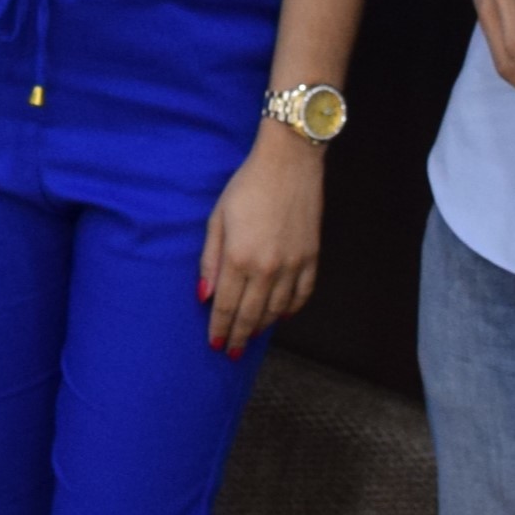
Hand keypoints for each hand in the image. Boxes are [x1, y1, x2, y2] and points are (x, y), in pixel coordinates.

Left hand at [196, 123, 323, 353]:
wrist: (289, 163)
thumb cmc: (247, 186)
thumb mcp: (218, 218)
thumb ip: (210, 260)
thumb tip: (203, 295)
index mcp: (239, 258)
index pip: (226, 306)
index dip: (219, 329)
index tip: (215, 344)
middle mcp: (267, 268)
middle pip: (250, 314)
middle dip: (239, 336)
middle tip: (231, 352)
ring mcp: (293, 265)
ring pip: (276, 310)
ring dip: (262, 326)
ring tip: (251, 335)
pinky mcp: (311, 257)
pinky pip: (302, 294)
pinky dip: (291, 309)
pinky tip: (280, 316)